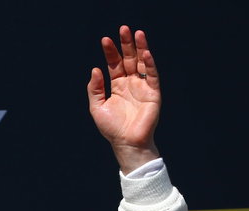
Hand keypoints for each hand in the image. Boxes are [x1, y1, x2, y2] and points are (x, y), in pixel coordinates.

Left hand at [87, 26, 160, 172]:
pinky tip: (145, 53)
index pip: (114, 64)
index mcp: (117, 86)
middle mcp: (130, 83)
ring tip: (137, 33)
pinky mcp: (153, 93)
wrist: (126, 143)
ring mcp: (143, 87)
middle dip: (126, 44)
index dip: (110, 52)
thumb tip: (95, 69)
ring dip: (140, 48)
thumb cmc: (112, 128)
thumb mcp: (97, 107)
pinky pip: (152, 75)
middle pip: (129, 59)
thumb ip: (95, 89)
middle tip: (123, 28)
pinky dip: (149, 63)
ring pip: (142, 63)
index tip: (105, 39)